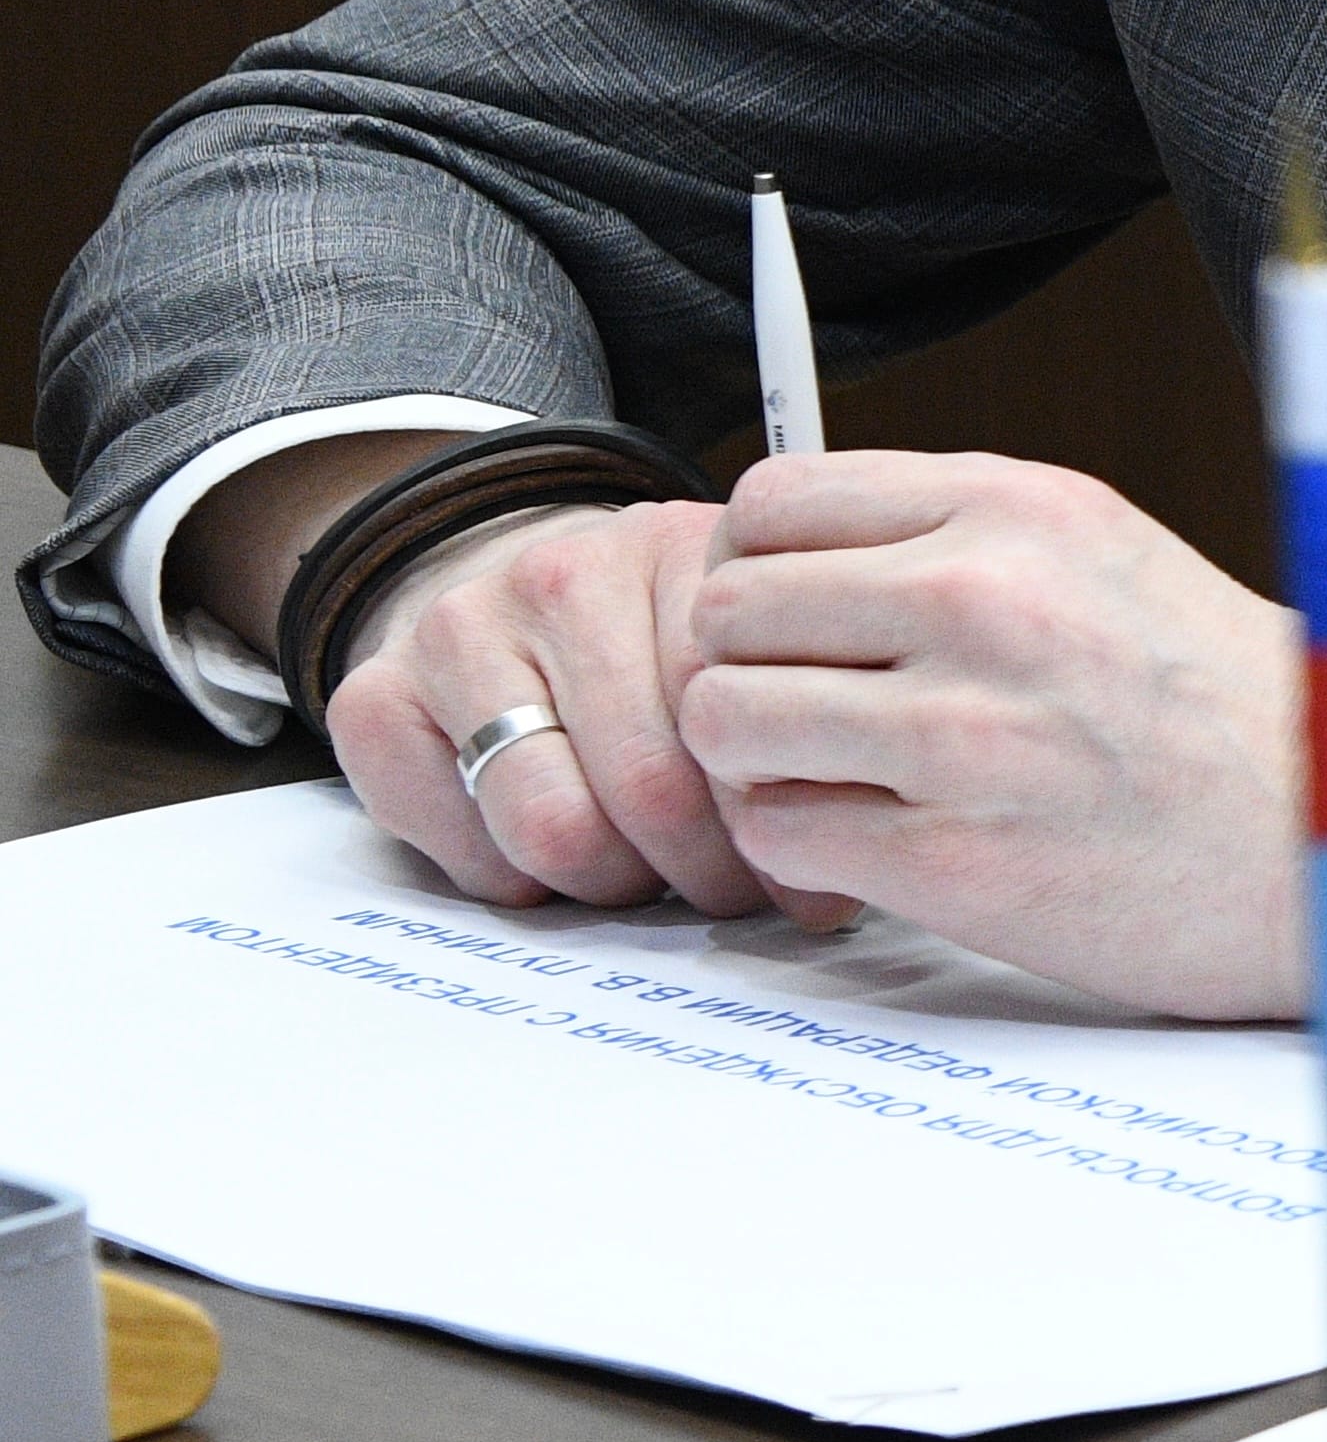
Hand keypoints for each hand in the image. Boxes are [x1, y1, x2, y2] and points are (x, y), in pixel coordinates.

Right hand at [320, 495, 780, 919]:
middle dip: (702, 871)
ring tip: (645, 868)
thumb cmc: (660, 644)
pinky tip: (553, 856)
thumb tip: (834, 882)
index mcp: (682, 554)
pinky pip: (465, 851)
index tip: (800, 862)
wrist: (518, 593)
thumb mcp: (754, 651)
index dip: (775, 819)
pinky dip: (518, 883)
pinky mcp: (376, 698)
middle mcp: (563, 577)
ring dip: (613, 881)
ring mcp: (459, 631)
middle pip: (650, 790)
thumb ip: (803, 733)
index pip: (738, 719)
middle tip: (724, 886)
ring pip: (555, 828)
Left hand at [667, 452, 1313, 1018]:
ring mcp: (962, 733)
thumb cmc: (1222, 708)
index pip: (771, 503)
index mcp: (1021, 511)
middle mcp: (986, 602)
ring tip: (840, 776)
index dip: (760, 566)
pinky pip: (772, 826)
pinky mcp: (947, 857)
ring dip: (761, 758)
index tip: (799, 615)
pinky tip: (876, 839)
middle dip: (751, 664)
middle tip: (816, 708)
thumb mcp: (1104, 556)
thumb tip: (783, 551)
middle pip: (726, 608)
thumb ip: (954, 537)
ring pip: (724, 717)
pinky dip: (803, 843)